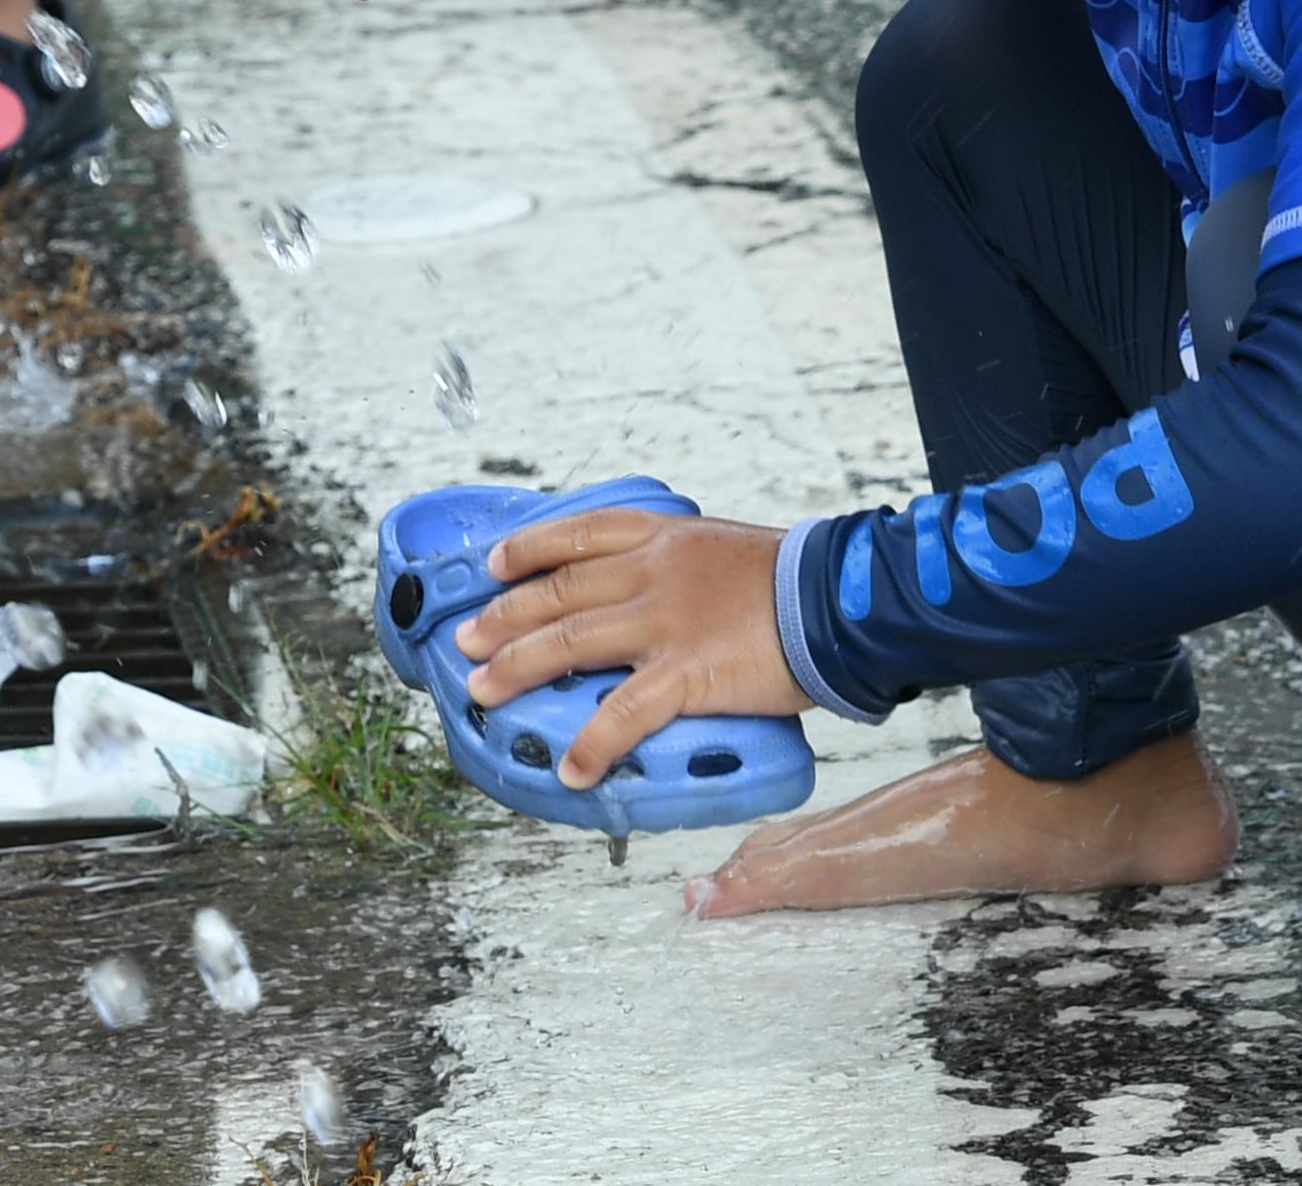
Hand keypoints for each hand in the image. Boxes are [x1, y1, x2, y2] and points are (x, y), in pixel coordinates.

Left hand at [452, 510, 809, 786]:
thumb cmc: (794, 581)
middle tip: (465, 642)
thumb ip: (685, 571)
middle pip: (558, 592)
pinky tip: (570, 768)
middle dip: (503, 618)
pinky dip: (591, 744)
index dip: (529, 550)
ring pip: (570, 642)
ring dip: (517, 669)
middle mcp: (652, 574)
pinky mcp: (686, 672)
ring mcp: (664, 622)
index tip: (495, 565)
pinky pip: (623, 713)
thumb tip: (660, 601)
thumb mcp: (726, 551)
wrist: (836, 600)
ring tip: (482, 692)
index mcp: (663, 539)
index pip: (578, 533)